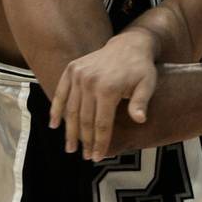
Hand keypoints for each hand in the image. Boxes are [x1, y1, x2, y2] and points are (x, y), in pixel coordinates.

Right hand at [49, 31, 157, 161]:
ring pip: (71, 109)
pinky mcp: (72, 69)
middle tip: (85, 156)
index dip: (100, 142)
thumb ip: (141, 102)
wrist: (130, 44)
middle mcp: (90, 81)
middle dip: (85, 141)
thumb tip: (140, 120)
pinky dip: (56, 109)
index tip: (98, 157)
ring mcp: (78, 74)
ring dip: (70, 131)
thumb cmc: (141, 68)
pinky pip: (60, 93)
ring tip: (70, 147)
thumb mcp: (148, 84)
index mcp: (108, 88)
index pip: (102, 123)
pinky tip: (54, 125)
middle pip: (85, 119)